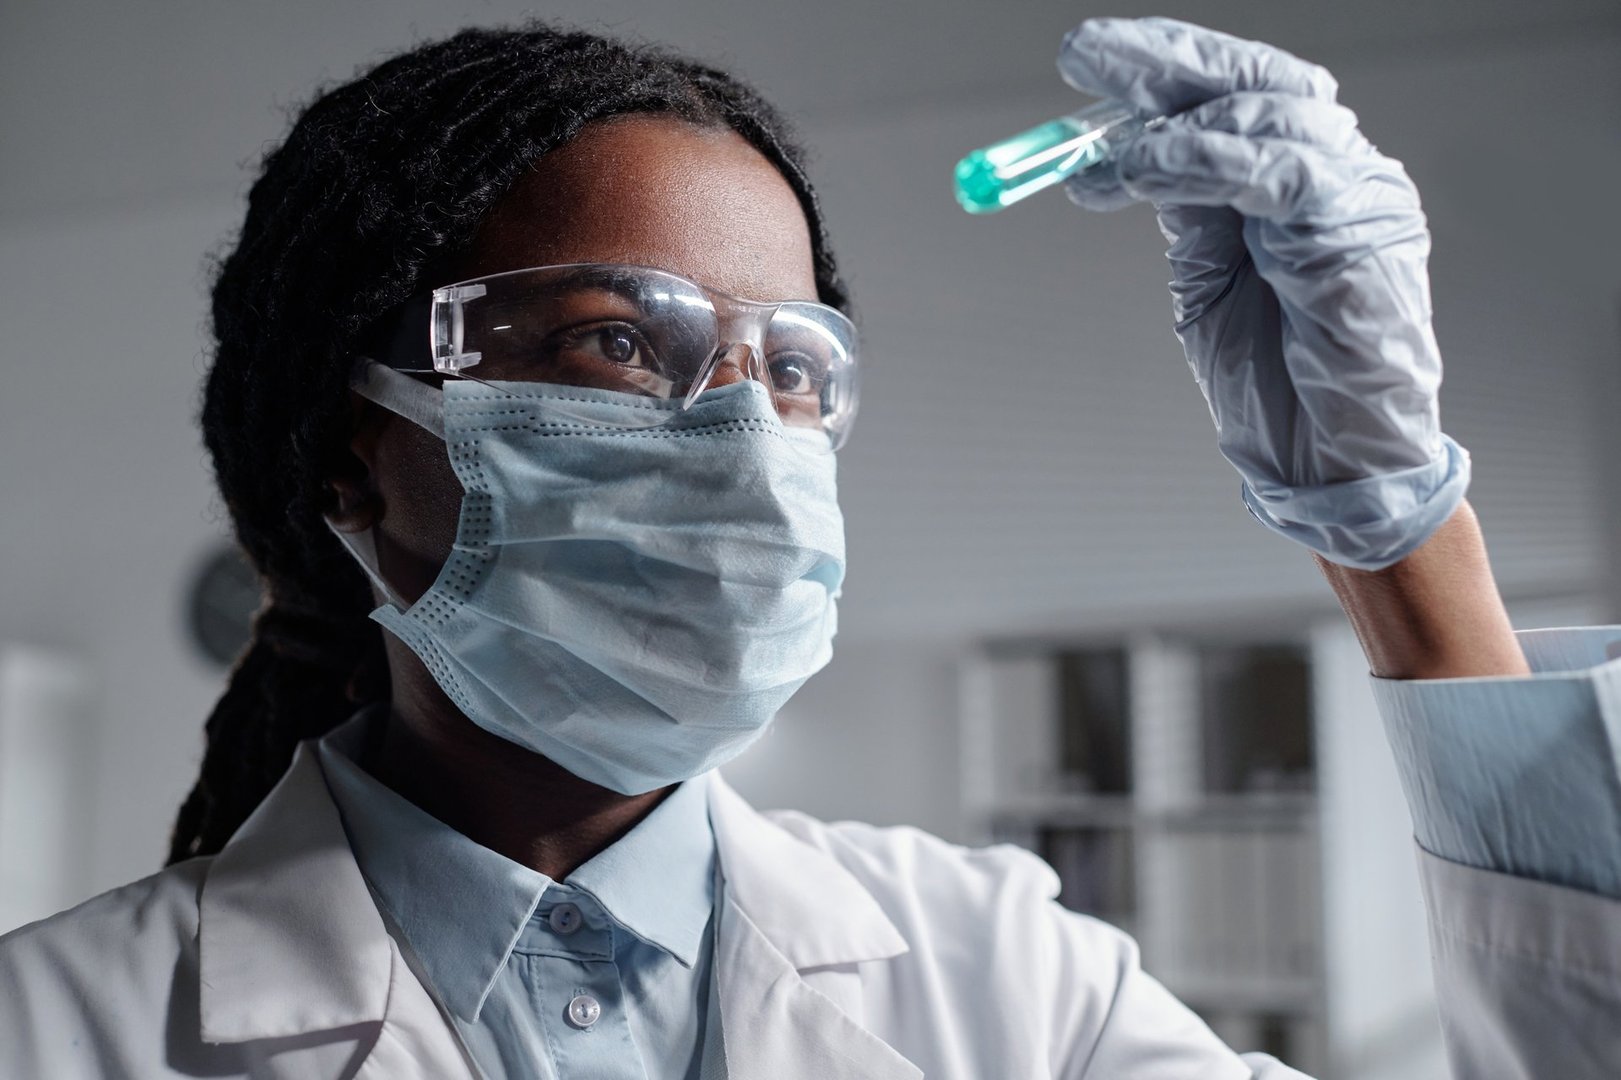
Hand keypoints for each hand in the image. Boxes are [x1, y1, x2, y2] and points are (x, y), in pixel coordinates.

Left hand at [1058, 17, 1469, 569]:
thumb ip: (1186, 208)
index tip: (1085, 58)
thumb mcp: (1209, 276)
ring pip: (1263, 115)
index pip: (1231, 92)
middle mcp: (1335, 169)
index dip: (1161, 66)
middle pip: (1251, 81)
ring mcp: (1357, 193)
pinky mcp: (1363, 229)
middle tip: (1081, 51)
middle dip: (1162, 61)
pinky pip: (1278, 171)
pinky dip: (1204, 162)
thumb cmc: (1279, 383)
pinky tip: (1143, 171)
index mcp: (1298, 177)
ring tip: (1104, 155)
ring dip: (1170, 127)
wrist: (1329, 464)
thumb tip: (1124, 153)